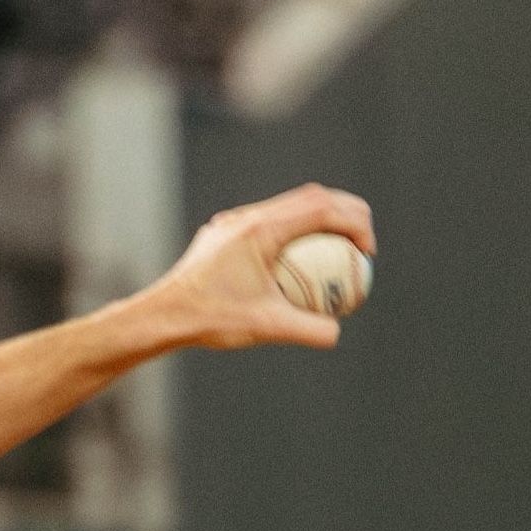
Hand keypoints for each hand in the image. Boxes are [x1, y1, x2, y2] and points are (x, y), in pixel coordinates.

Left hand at [146, 183, 376, 350]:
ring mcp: (233, 223)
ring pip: (289, 207)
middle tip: (365, 244)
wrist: (161, 314)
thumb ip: (309, 329)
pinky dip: (295, 234)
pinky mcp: (225, 234)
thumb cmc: (211, 319)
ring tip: (340, 250)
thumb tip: (339, 332)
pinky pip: (270, 223)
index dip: (356, 223)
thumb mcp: (267, 327)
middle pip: (311, 198)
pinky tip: (303, 265)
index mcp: (261, 229)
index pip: (322, 208)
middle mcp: (247, 217)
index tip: (368, 252)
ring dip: (320, 220)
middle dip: (347, 212)